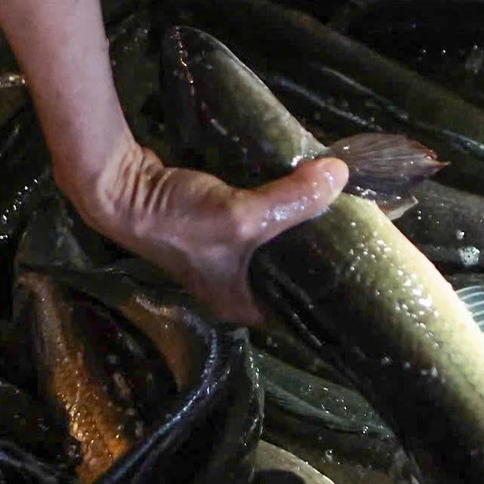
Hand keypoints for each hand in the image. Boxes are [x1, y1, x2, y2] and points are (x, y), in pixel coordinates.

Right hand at [79, 142, 347, 324]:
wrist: (118, 188)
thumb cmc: (177, 220)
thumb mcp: (241, 215)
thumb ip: (292, 200)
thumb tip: (340, 175)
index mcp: (241, 304)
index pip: (298, 308)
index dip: (330, 289)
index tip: (364, 262)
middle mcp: (233, 288)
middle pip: (289, 273)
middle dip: (319, 250)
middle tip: (358, 226)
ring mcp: (223, 258)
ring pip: (276, 245)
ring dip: (300, 226)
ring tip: (339, 206)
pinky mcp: (215, 227)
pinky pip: (259, 222)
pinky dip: (278, 207)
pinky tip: (301, 188)